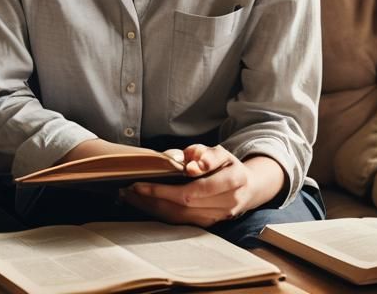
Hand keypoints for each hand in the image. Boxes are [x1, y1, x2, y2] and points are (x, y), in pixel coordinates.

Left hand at [120, 146, 284, 226]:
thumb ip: (205, 154)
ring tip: (130, 197)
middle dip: (153, 200)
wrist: (248, 187)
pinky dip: (162, 214)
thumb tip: (189, 165)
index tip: (142, 183)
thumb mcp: (220, 151)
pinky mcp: (210, 225)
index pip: (193, 190)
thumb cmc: (228, 165)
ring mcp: (219, 218)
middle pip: (184, 207)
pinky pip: (182, 222)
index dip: (166, 190)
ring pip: (181, 218)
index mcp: (233, 181)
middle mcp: (228, 204)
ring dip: (153, 209)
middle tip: (128, 190)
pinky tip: (146, 205)